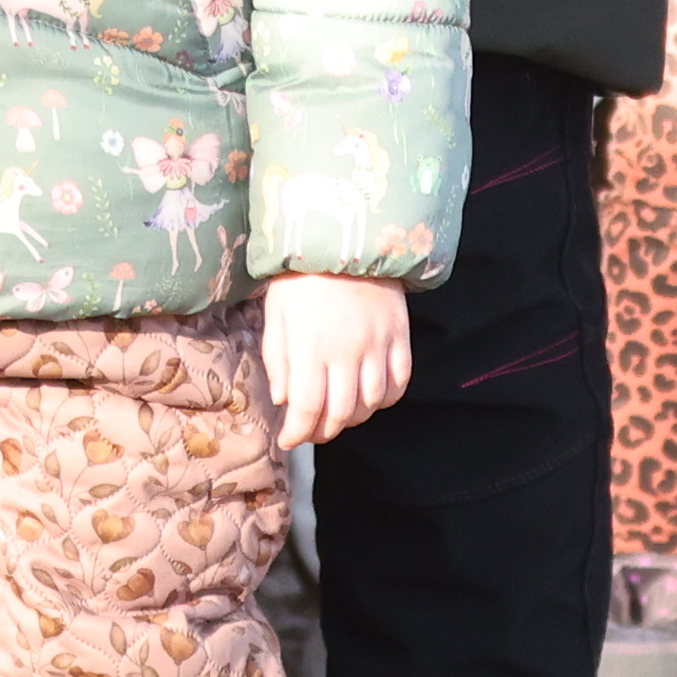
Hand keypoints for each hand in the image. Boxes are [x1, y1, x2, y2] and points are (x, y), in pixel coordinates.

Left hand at [262, 274, 410, 445]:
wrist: (346, 236)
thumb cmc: (301, 275)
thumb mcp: (277, 313)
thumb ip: (278, 359)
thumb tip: (284, 400)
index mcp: (311, 346)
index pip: (307, 408)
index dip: (297, 433)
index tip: (288, 441)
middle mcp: (348, 350)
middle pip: (341, 414)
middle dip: (323, 432)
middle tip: (311, 431)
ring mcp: (378, 344)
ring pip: (372, 403)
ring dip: (353, 418)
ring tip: (337, 414)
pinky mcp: (399, 335)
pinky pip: (399, 382)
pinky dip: (385, 399)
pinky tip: (369, 396)